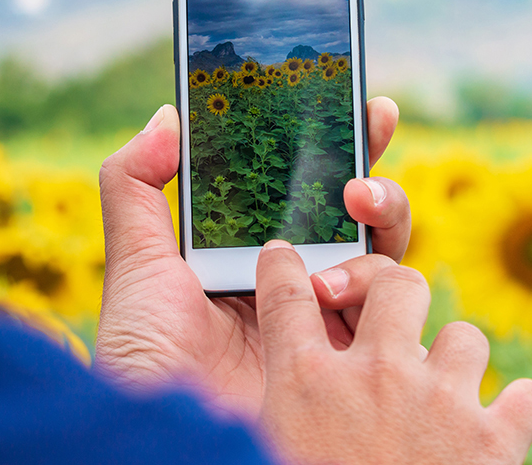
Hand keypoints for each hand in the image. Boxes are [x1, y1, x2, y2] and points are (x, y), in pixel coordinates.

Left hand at [95, 97, 409, 420]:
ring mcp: (335, 314)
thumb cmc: (147, 358)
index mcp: (257, 251)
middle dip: (373, 166)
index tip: (352, 99)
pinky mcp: (360, 351)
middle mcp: (303, 278)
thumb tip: (167, 114)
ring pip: (388, 247)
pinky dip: (381, 277)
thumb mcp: (135, 265)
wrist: (173, 436)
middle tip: (368, 135)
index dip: (333, 142)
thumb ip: (136, 187)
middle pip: (358, 210)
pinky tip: (336, 281)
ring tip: (356, 202)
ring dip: (382, 212)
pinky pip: (396, 301)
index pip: (303, 187)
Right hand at [255, 241, 531, 464]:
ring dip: (456, 363)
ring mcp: (439, 401)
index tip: (286, 257)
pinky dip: (516, 411)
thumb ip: (280, 414)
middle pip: (397, 282)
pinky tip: (499, 429)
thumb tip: (284, 395)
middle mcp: (374, 375)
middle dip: (394, 292)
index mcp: (306, 385)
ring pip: (465, 335)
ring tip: (444, 399)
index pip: (286, 296)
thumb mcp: (273, 449)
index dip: (284, 267)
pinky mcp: (494, 441)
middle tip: (392, 320)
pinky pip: (526, 394)